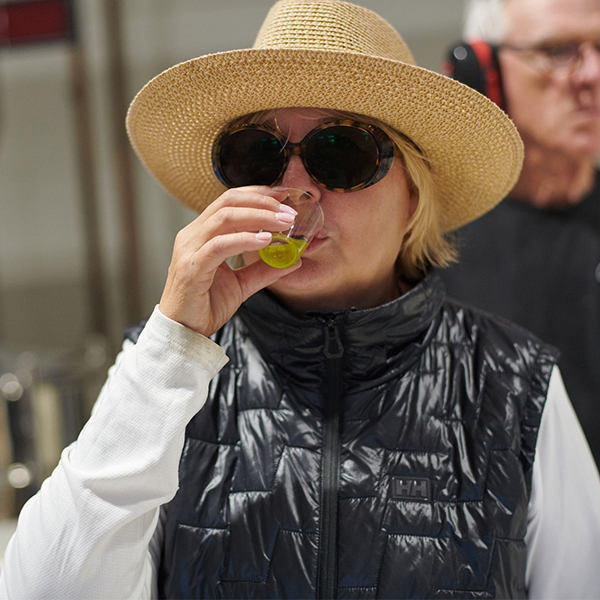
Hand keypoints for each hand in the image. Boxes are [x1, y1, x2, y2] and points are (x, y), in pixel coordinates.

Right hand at [159, 187, 300, 336]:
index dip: (257, 194)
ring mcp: (190, 249)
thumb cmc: (205, 305)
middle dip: (262, 201)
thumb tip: (294, 261)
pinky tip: (265, 240)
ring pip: (225, 218)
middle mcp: (193, 235)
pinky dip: (244, 239)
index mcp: (202, 234)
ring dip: (259, 217)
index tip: (283, 196)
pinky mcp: (192, 267)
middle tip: (288, 210)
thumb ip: (264, 270)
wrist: (184, 332)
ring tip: (283, 223)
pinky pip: (220, 245)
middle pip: (228, 202)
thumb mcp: (241, 284)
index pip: (230, 201)